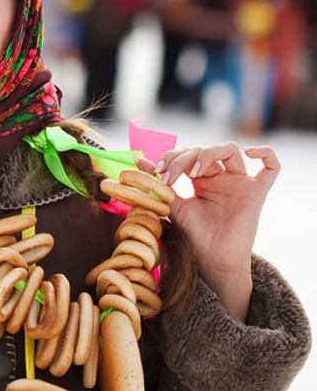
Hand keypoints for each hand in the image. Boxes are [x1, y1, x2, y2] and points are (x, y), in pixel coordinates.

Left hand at [137, 142, 279, 319]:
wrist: (211, 261)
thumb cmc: (194, 236)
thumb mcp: (172, 206)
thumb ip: (159, 184)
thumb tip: (138, 162)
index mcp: (201, 179)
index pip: (188, 153)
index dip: (171, 157)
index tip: (156, 172)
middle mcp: (221, 178)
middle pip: (204, 150)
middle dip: (183, 158)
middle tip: (169, 176)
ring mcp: (240, 183)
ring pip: (230, 150)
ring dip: (208, 153)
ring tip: (193, 171)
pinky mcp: (257, 192)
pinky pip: (272, 167)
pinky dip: (266, 154)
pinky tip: (251, 152)